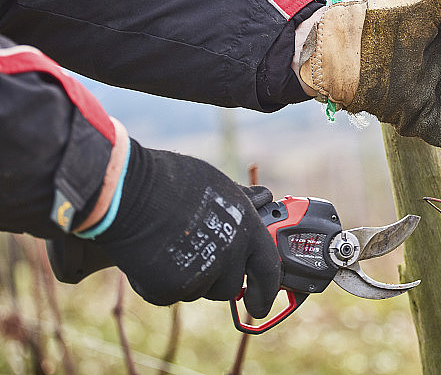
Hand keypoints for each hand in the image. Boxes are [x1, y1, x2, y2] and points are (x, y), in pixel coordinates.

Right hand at [94, 140, 280, 317]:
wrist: (125, 191)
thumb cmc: (170, 181)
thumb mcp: (217, 185)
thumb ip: (241, 203)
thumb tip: (263, 198)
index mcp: (247, 227)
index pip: (269, 269)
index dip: (267, 291)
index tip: (260, 306)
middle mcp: (229, 254)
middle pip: (231, 287)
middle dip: (218, 280)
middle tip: (199, 260)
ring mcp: (200, 274)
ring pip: (200, 291)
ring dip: (190, 279)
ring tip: (171, 246)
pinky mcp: (169, 289)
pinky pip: (169, 294)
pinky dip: (160, 282)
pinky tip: (150, 255)